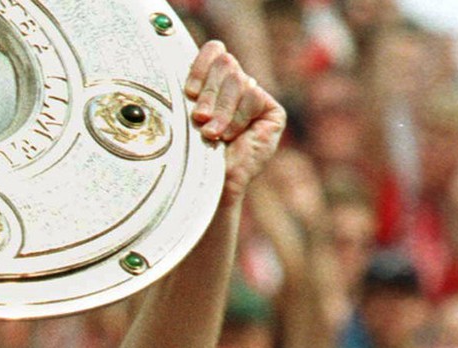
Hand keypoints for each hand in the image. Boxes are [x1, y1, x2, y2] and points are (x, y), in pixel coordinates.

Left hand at [183, 41, 285, 203]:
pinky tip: (228, 137)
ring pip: (238, 81)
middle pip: (226, 64)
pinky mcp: (271, 112)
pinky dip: (236, 118)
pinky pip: (253, 98)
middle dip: (208, 94)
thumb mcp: (185, 116)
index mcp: (213, 80)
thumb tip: (190, 67)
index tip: (188, 92)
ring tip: (210, 134)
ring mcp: (254, 97)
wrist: (208, 186)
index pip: (214, 51)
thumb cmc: (191, 154)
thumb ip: (193, 89)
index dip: (201, 67)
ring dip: (221, 111)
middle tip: (199, 119)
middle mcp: (235, 85)